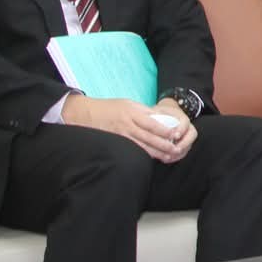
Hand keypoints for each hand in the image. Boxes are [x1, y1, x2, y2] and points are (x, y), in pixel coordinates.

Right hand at [63, 96, 191, 162]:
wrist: (85, 113)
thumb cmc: (109, 107)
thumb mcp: (128, 103)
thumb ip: (144, 111)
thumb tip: (161, 118)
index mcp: (132, 112)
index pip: (153, 123)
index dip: (166, 130)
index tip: (176, 134)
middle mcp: (127, 124)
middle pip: (150, 137)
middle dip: (164, 144)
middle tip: (176, 150)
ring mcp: (121, 135)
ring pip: (142, 146)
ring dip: (157, 152)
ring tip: (169, 156)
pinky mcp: (116, 142)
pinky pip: (132, 149)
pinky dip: (143, 154)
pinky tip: (152, 158)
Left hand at [149, 98, 199, 162]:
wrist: (168, 115)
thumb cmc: (162, 114)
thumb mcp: (159, 111)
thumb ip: (156, 115)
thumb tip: (149, 121)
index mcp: (182, 118)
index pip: (185, 123)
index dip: (181, 130)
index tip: (175, 136)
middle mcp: (187, 128)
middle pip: (191, 136)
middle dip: (184, 144)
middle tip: (176, 149)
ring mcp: (187, 137)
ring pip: (188, 146)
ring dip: (179, 153)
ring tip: (168, 157)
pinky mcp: (184, 145)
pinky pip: (183, 152)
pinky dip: (175, 157)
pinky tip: (166, 159)